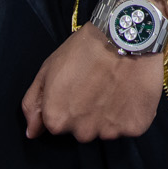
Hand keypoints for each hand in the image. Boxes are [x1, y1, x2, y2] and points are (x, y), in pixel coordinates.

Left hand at [22, 22, 165, 140]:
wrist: (126, 36)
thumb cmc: (85, 49)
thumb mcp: (48, 69)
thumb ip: (33, 104)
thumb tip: (32, 133)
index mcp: (56, 120)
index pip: (58, 124)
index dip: (68, 103)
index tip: (78, 86)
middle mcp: (81, 133)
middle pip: (82, 130)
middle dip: (88, 113)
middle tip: (97, 85)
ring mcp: (109, 133)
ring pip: (107, 130)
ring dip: (110, 114)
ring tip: (116, 86)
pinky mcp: (135, 128)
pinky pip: (131, 126)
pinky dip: (131, 113)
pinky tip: (131, 91)